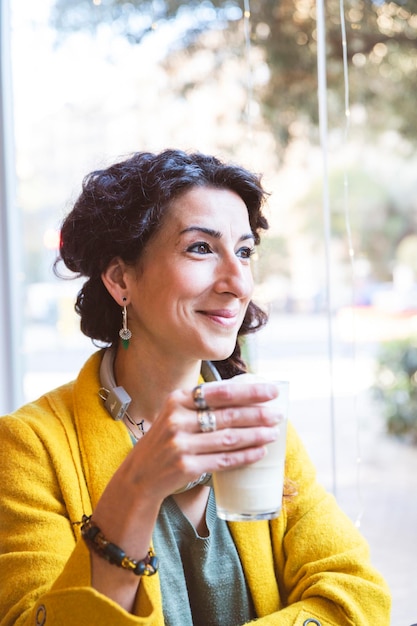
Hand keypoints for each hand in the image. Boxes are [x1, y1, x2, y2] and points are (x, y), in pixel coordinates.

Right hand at [129, 378, 281, 500]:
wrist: (139, 475)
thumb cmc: (165, 441)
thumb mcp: (175, 415)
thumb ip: (200, 404)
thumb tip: (244, 397)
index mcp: (177, 400)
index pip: (220, 392)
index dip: (249, 391)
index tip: (271, 391)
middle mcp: (177, 419)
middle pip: (227, 414)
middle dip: (258, 414)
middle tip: (279, 415)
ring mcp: (180, 444)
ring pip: (228, 438)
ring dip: (256, 435)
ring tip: (274, 433)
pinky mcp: (185, 466)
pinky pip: (223, 460)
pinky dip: (244, 456)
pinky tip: (259, 453)